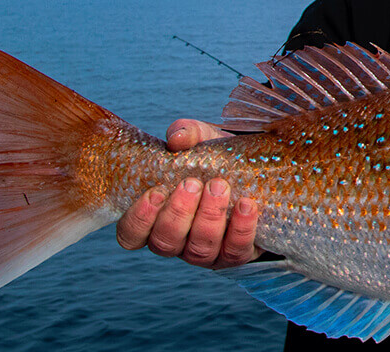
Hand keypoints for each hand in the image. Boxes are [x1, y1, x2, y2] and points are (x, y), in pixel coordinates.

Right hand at [116, 119, 262, 267]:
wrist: (258, 173)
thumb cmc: (216, 160)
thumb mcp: (201, 141)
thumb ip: (186, 133)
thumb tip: (176, 139)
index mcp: (157, 219)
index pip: (131, 235)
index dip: (139, 219)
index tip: (156, 191)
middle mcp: (177, 242)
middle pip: (165, 242)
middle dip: (178, 212)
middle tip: (193, 183)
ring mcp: (206, 253)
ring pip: (199, 250)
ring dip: (209, 217)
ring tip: (220, 186)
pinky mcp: (236, 255)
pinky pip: (235, 251)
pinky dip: (241, 227)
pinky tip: (246, 204)